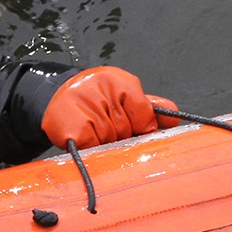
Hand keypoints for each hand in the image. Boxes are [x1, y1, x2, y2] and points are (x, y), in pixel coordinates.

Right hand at [41, 67, 180, 150]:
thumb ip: (148, 108)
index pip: (145, 115)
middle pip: (129, 132)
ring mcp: (84, 107)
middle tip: (109, 129)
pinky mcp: (72, 131)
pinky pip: (95, 151)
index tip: (134, 127)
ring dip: (107, 145)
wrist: (56, 102)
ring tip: (93, 133)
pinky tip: (84, 140)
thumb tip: (175, 117)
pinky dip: (92, 151)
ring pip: (113, 144)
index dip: (142, 127)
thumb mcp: (124, 97)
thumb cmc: (95, 101)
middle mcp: (99, 87)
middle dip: (124, 138)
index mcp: (118, 80)